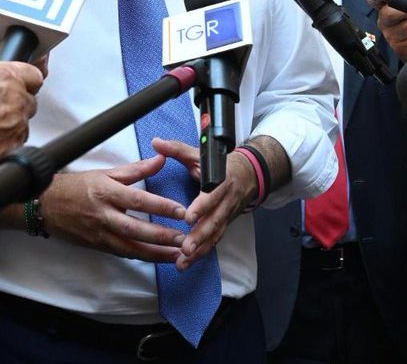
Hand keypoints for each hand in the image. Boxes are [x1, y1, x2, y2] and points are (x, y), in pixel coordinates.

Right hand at [0, 60, 42, 188]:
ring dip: (7, 128)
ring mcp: (17, 128)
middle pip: (28, 102)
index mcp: (2, 76)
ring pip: (21, 127)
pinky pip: (14, 148)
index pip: (33, 74)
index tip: (18, 85)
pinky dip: (2, 148)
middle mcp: (15, 101)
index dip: (24, 81)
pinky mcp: (12, 153)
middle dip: (13, 106)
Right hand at [39, 156, 187, 262]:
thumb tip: (160, 159)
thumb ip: (135, 169)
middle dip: (161, 236)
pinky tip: (158, 257)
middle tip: (183, 238)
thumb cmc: (75, 186)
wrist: (45, 206)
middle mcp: (102, 214)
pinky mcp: (97, 245)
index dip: (160, 206)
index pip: (137, 200)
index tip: (180, 211)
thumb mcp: (105, 172)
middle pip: (135, 228)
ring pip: (130, 247)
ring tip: (177, 254)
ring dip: (155, 253)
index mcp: (105, 192)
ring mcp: (99, 233)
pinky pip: (123, 253)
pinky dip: (141, 256)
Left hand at [152, 138, 257, 270]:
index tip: (188, 217)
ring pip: (215, 234)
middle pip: (215, 220)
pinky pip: (214, 240)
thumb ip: (177, 149)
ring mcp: (227, 214)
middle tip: (185, 248)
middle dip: (200, 236)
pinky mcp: (225, 224)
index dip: (202, 206)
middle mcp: (226, 200)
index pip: (212, 194)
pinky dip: (202, 252)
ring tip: (183, 261)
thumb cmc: (221, 164)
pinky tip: (187, 263)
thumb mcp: (200, 153)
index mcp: (222, 180)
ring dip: (200, 249)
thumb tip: (156, 142)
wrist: (250, 174)